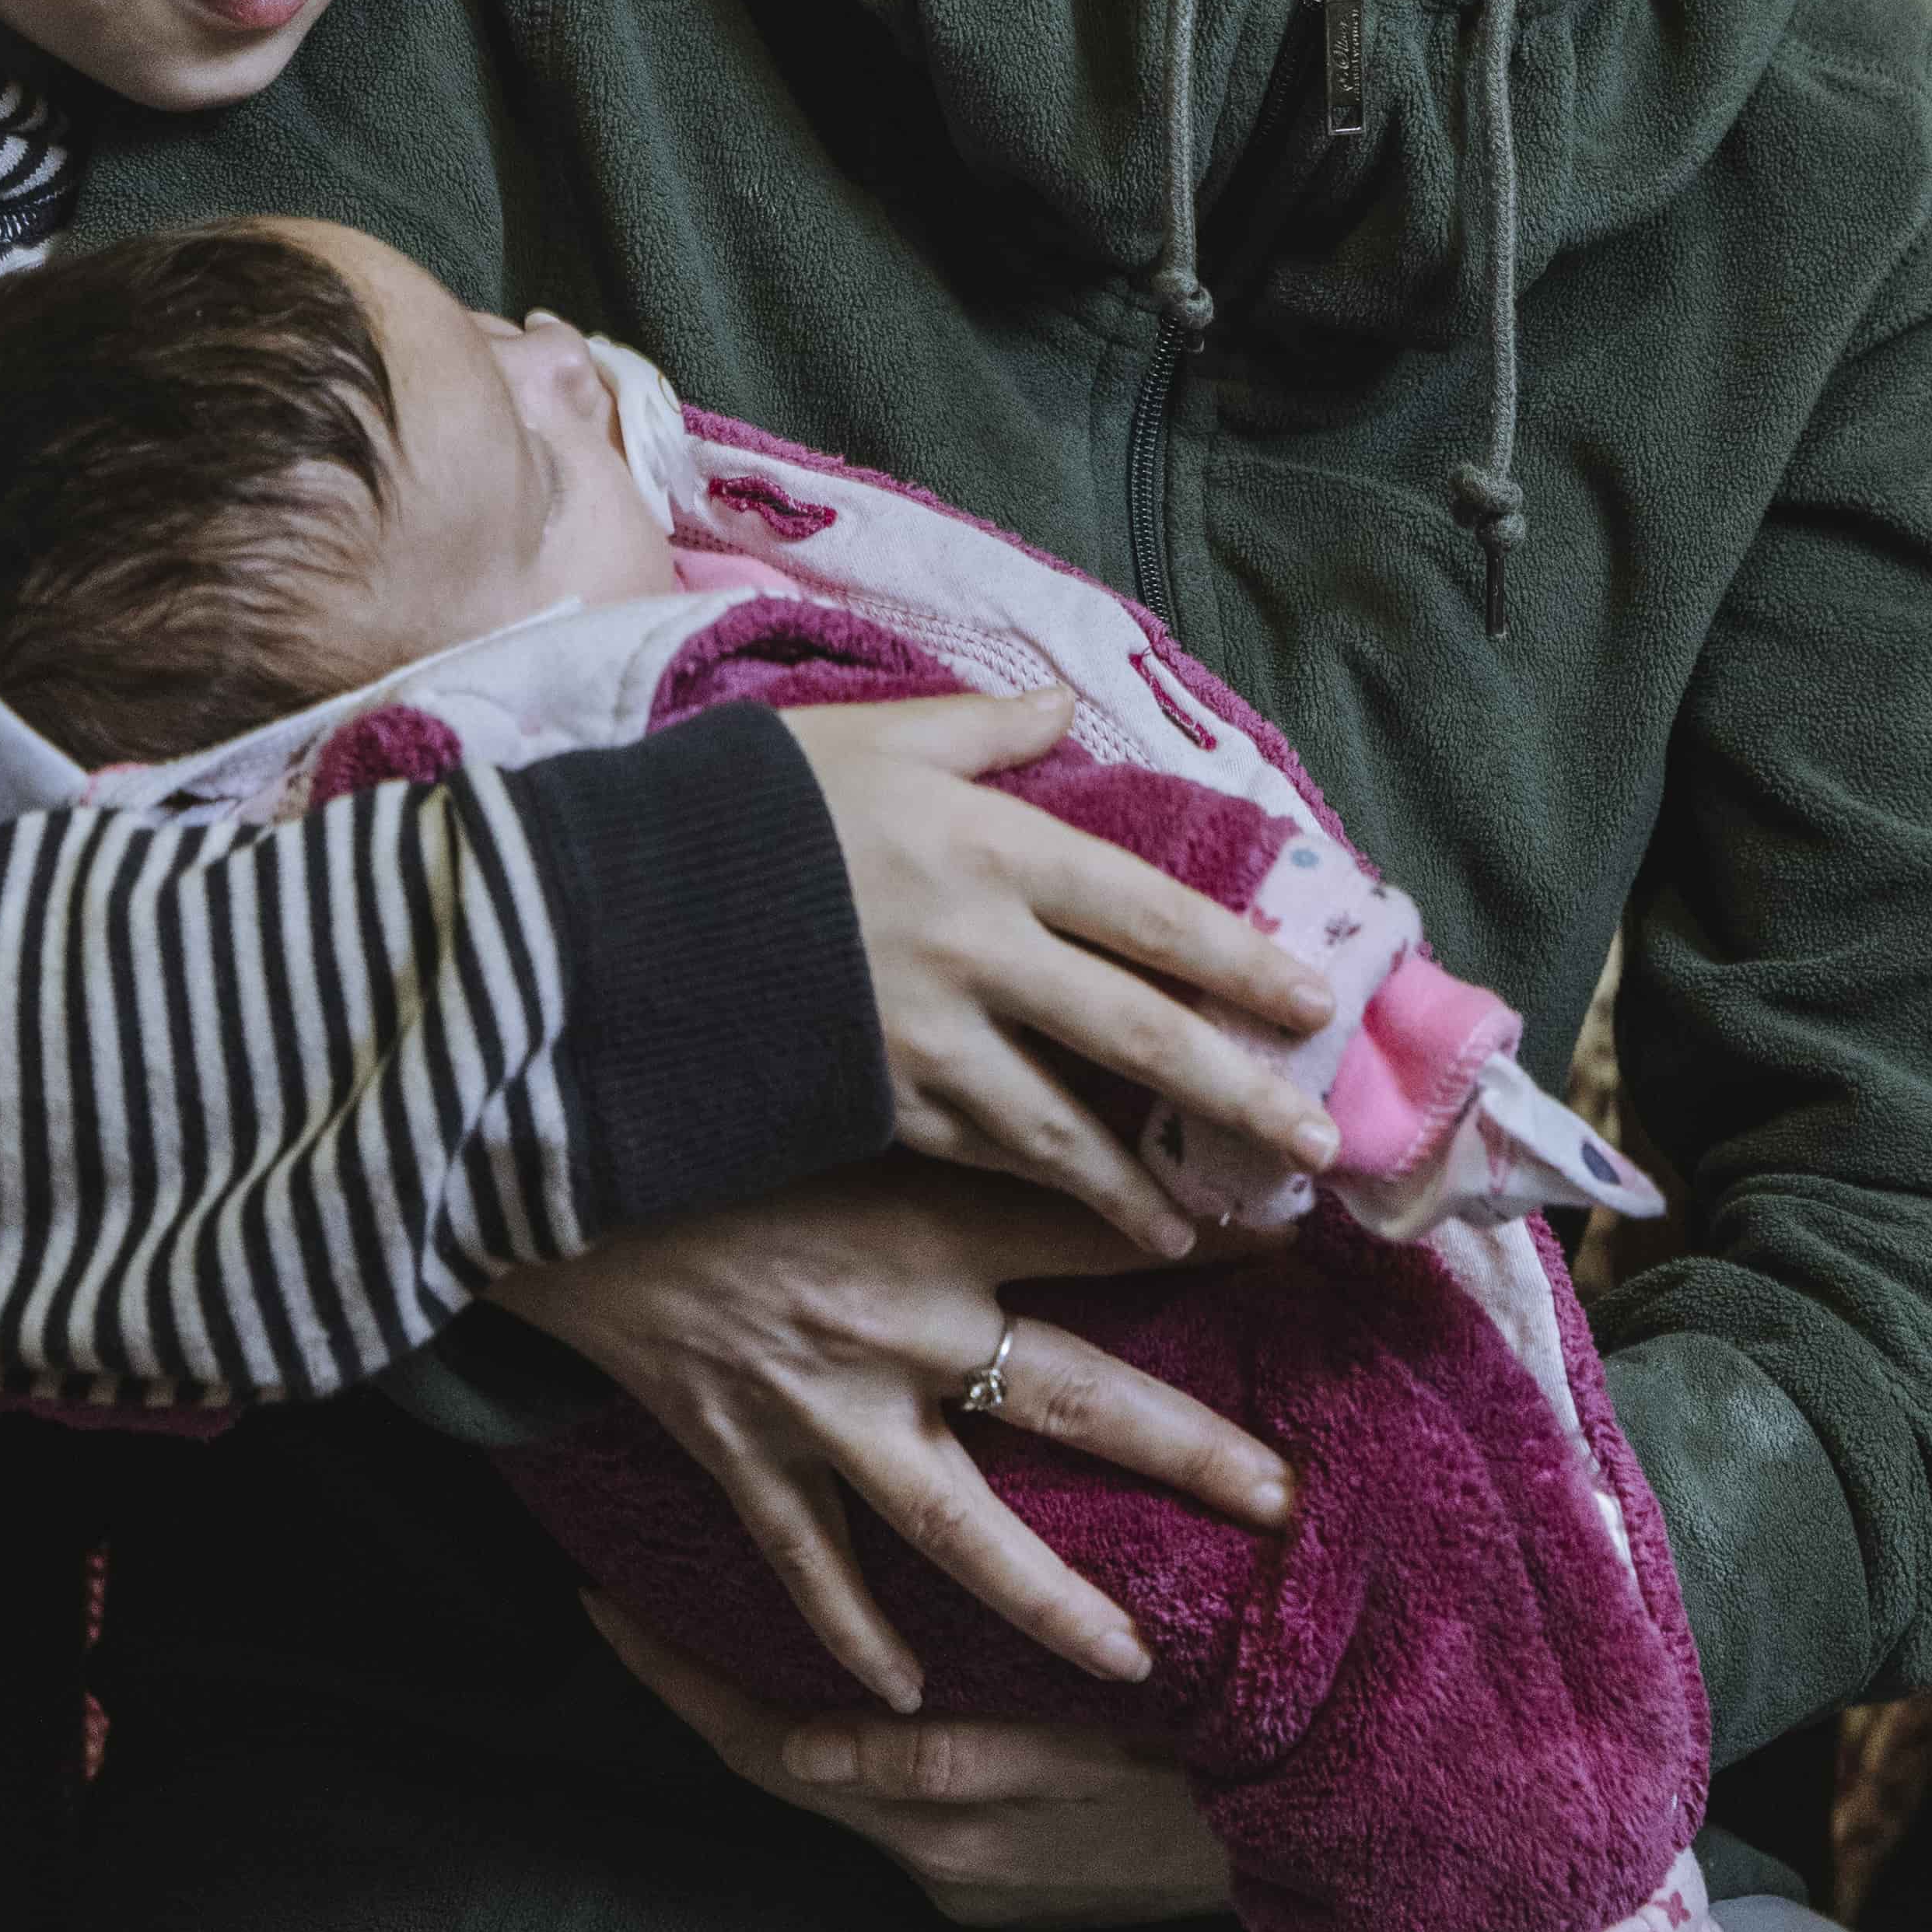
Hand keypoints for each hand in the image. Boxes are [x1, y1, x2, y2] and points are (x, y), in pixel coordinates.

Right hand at [498, 1155, 1291, 1709]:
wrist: (545, 1161)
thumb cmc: (705, 1112)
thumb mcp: (844, 1087)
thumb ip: (952, 1102)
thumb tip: (1052, 1083)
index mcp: (929, 1213)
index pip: (1100, 1226)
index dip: (1203, 1240)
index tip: (1299, 1251)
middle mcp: (898, 1318)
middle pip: (1075, 1396)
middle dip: (1187, 1448)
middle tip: (1282, 1497)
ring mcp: (821, 1400)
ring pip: (958, 1525)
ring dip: (1049, 1597)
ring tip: (1131, 1660)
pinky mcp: (740, 1450)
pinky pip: (807, 1564)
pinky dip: (849, 1633)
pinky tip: (897, 1694)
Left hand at [588, 1595, 1229, 1931]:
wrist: (1306, 1834)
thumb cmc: (1210, 1741)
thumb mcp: (1094, 1734)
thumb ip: (955, 1753)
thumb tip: (810, 1751)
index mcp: (945, 1819)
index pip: (766, 1745)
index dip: (677, 1680)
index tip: (602, 1606)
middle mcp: (935, 1861)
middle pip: (777, 1762)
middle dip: (694, 1685)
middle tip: (621, 1601)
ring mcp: (964, 1877)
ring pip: (833, 1778)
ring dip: (771, 1706)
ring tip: (714, 1618)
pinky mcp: (994, 1885)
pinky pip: (890, 1799)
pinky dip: (845, 1736)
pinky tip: (840, 1679)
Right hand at [788, 690, 1338, 1254]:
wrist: (612, 906)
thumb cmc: (746, 806)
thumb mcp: (868, 735)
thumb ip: (979, 729)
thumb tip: (1063, 706)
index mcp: (990, 846)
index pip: (1147, 910)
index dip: (1239, 959)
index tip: (1313, 1005)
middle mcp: (978, 947)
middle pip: (1137, 1030)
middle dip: (1237, 1091)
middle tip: (1319, 1143)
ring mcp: (926, 1037)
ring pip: (1067, 1124)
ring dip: (1148, 1178)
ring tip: (1210, 1219)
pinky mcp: (873, 1103)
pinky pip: (985, 1159)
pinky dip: (1054, 1195)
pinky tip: (1101, 1225)